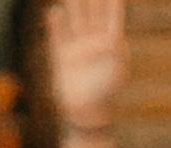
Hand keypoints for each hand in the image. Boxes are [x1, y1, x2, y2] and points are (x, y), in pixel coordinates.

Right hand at [46, 0, 126, 131]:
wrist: (86, 113)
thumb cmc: (105, 95)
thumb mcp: (115, 75)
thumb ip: (117, 56)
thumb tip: (115, 39)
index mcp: (111, 43)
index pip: (111, 16)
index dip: (112, 2)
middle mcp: (94, 41)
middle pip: (92, 11)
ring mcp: (78, 47)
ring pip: (75, 18)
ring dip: (73, 3)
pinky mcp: (62, 56)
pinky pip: (58, 34)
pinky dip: (56, 23)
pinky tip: (54, 11)